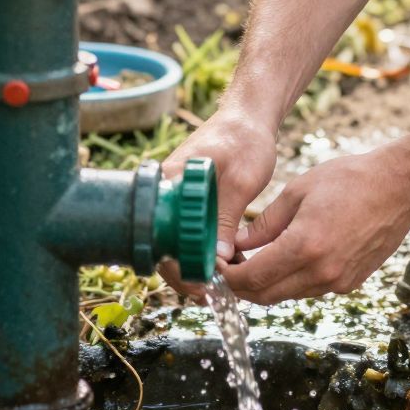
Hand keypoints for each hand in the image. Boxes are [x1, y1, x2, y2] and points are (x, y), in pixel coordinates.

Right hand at [160, 105, 278, 277]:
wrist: (248, 117)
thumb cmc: (245, 139)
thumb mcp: (241, 179)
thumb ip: (225, 217)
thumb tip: (216, 259)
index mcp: (169, 184)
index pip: (161, 239)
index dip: (181, 268)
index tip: (207, 284)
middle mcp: (165, 194)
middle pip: (165, 248)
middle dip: (191, 274)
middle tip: (221, 291)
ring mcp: (175, 200)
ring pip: (178, 246)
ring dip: (200, 266)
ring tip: (231, 282)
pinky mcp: (187, 204)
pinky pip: (189, 236)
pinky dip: (207, 252)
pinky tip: (233, 263)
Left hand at [221, 150, 409, 306]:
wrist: (400, 188)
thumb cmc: (350, 180)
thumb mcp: (298, 191)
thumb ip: (265, 223)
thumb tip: (239, 245)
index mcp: (304, 246)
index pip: (252, 279)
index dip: (227, 278)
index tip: (214, 267)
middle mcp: (321, 271)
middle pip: (266, 296)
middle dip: (241, 288)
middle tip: (226, 270)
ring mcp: (338, 281)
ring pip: (287, 295)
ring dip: (266, 286)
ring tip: (252, 263)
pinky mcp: (349, 283)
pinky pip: (310, 289)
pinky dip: (291, 281)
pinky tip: (286, 260)